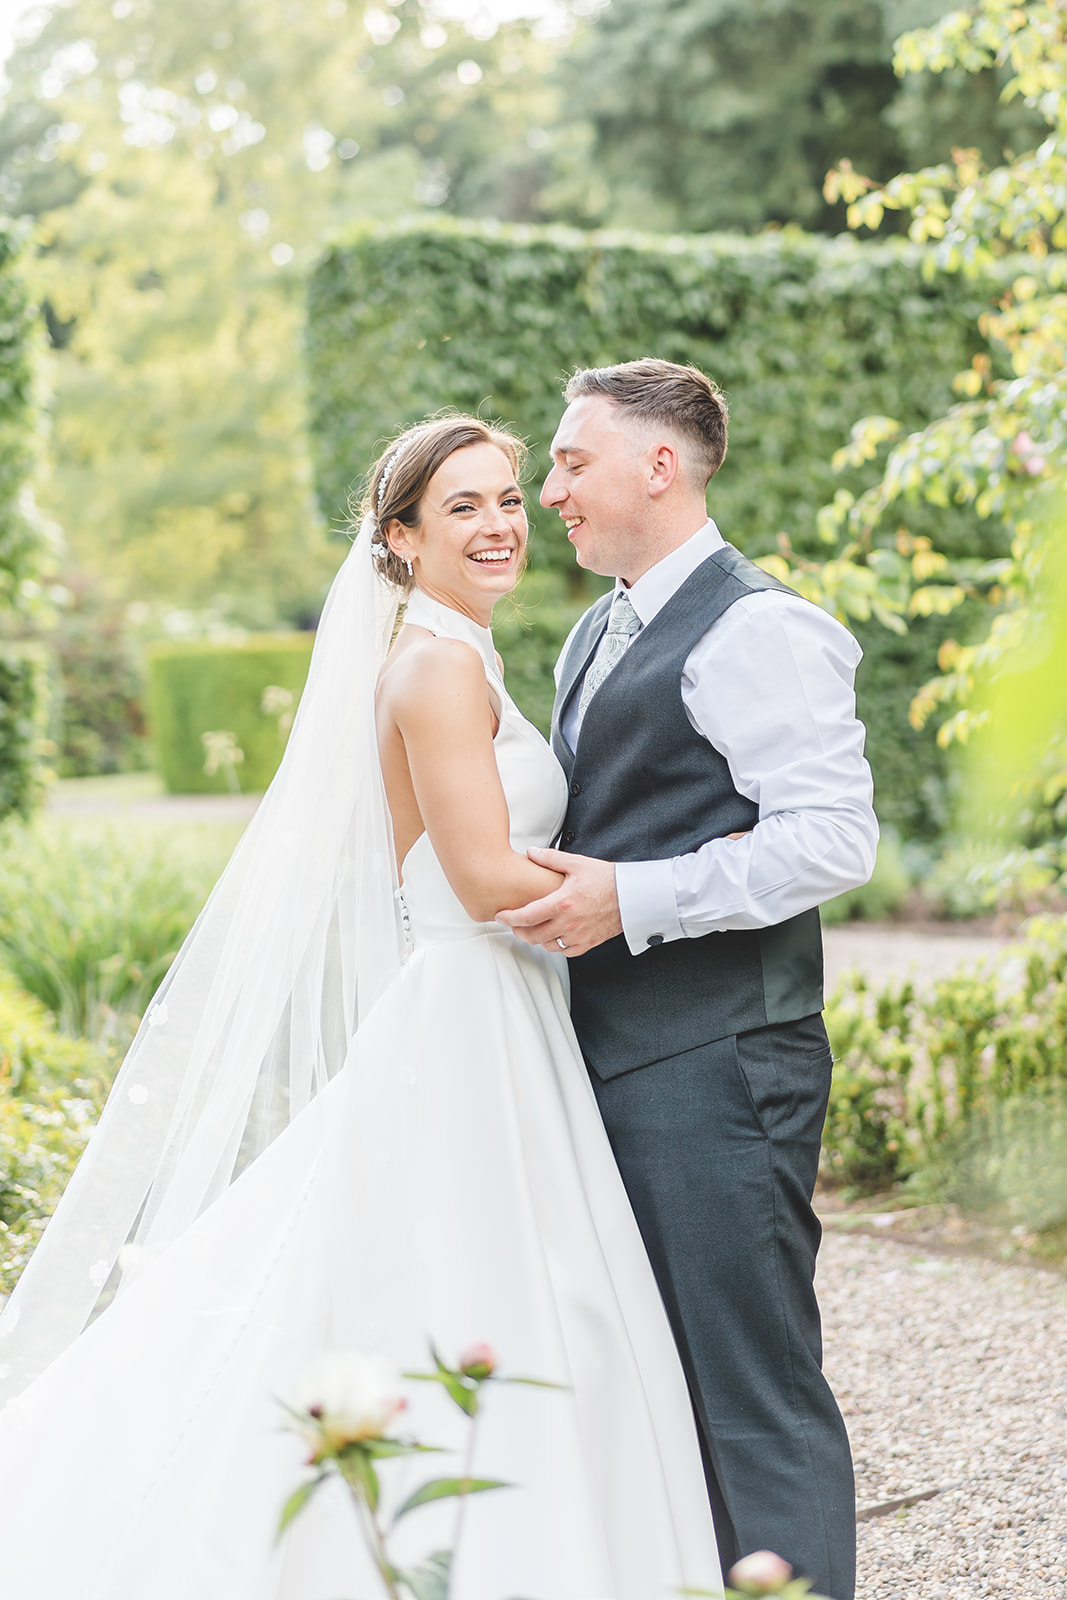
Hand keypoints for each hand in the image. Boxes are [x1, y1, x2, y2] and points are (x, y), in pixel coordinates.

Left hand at [496, 848, 621, 955]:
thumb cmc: (607, 879)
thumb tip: (530, 852)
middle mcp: (569, 923)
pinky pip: (565, 951)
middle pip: (532, 935)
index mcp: (562, 903)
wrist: (633, 896)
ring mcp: (579, 935)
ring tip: (531, 928)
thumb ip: (550, 858)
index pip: (527, 916)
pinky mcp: (589, 943)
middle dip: (518, 931)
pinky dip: (555, 945)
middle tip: (513, 923)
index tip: (501, 915)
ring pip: (547, 945)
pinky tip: (553, 935)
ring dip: (536, 938)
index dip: (509, 918)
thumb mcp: (577, 863)